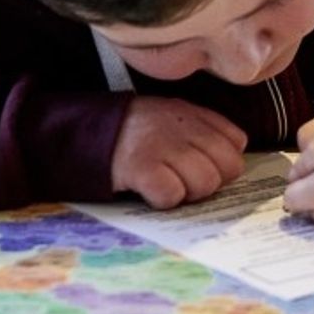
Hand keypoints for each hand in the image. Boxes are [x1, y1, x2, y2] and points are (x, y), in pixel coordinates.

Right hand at [110, 97, 247, 208]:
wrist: (77, 130)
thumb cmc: (129, 133)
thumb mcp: (169, 118)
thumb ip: (203, 132)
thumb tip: (231, 164)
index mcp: (192, 114)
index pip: (236, 143)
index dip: (221, 163)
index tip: (198, 166)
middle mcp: (182, 125)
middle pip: (228, 168)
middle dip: (208, 182)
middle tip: (180, 180)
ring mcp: (162, 145)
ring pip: (205, 183)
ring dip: (186, 192)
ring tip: (163, 184)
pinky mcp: (140, 166)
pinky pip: (172, 195)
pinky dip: (162, 199)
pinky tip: (146, 189)